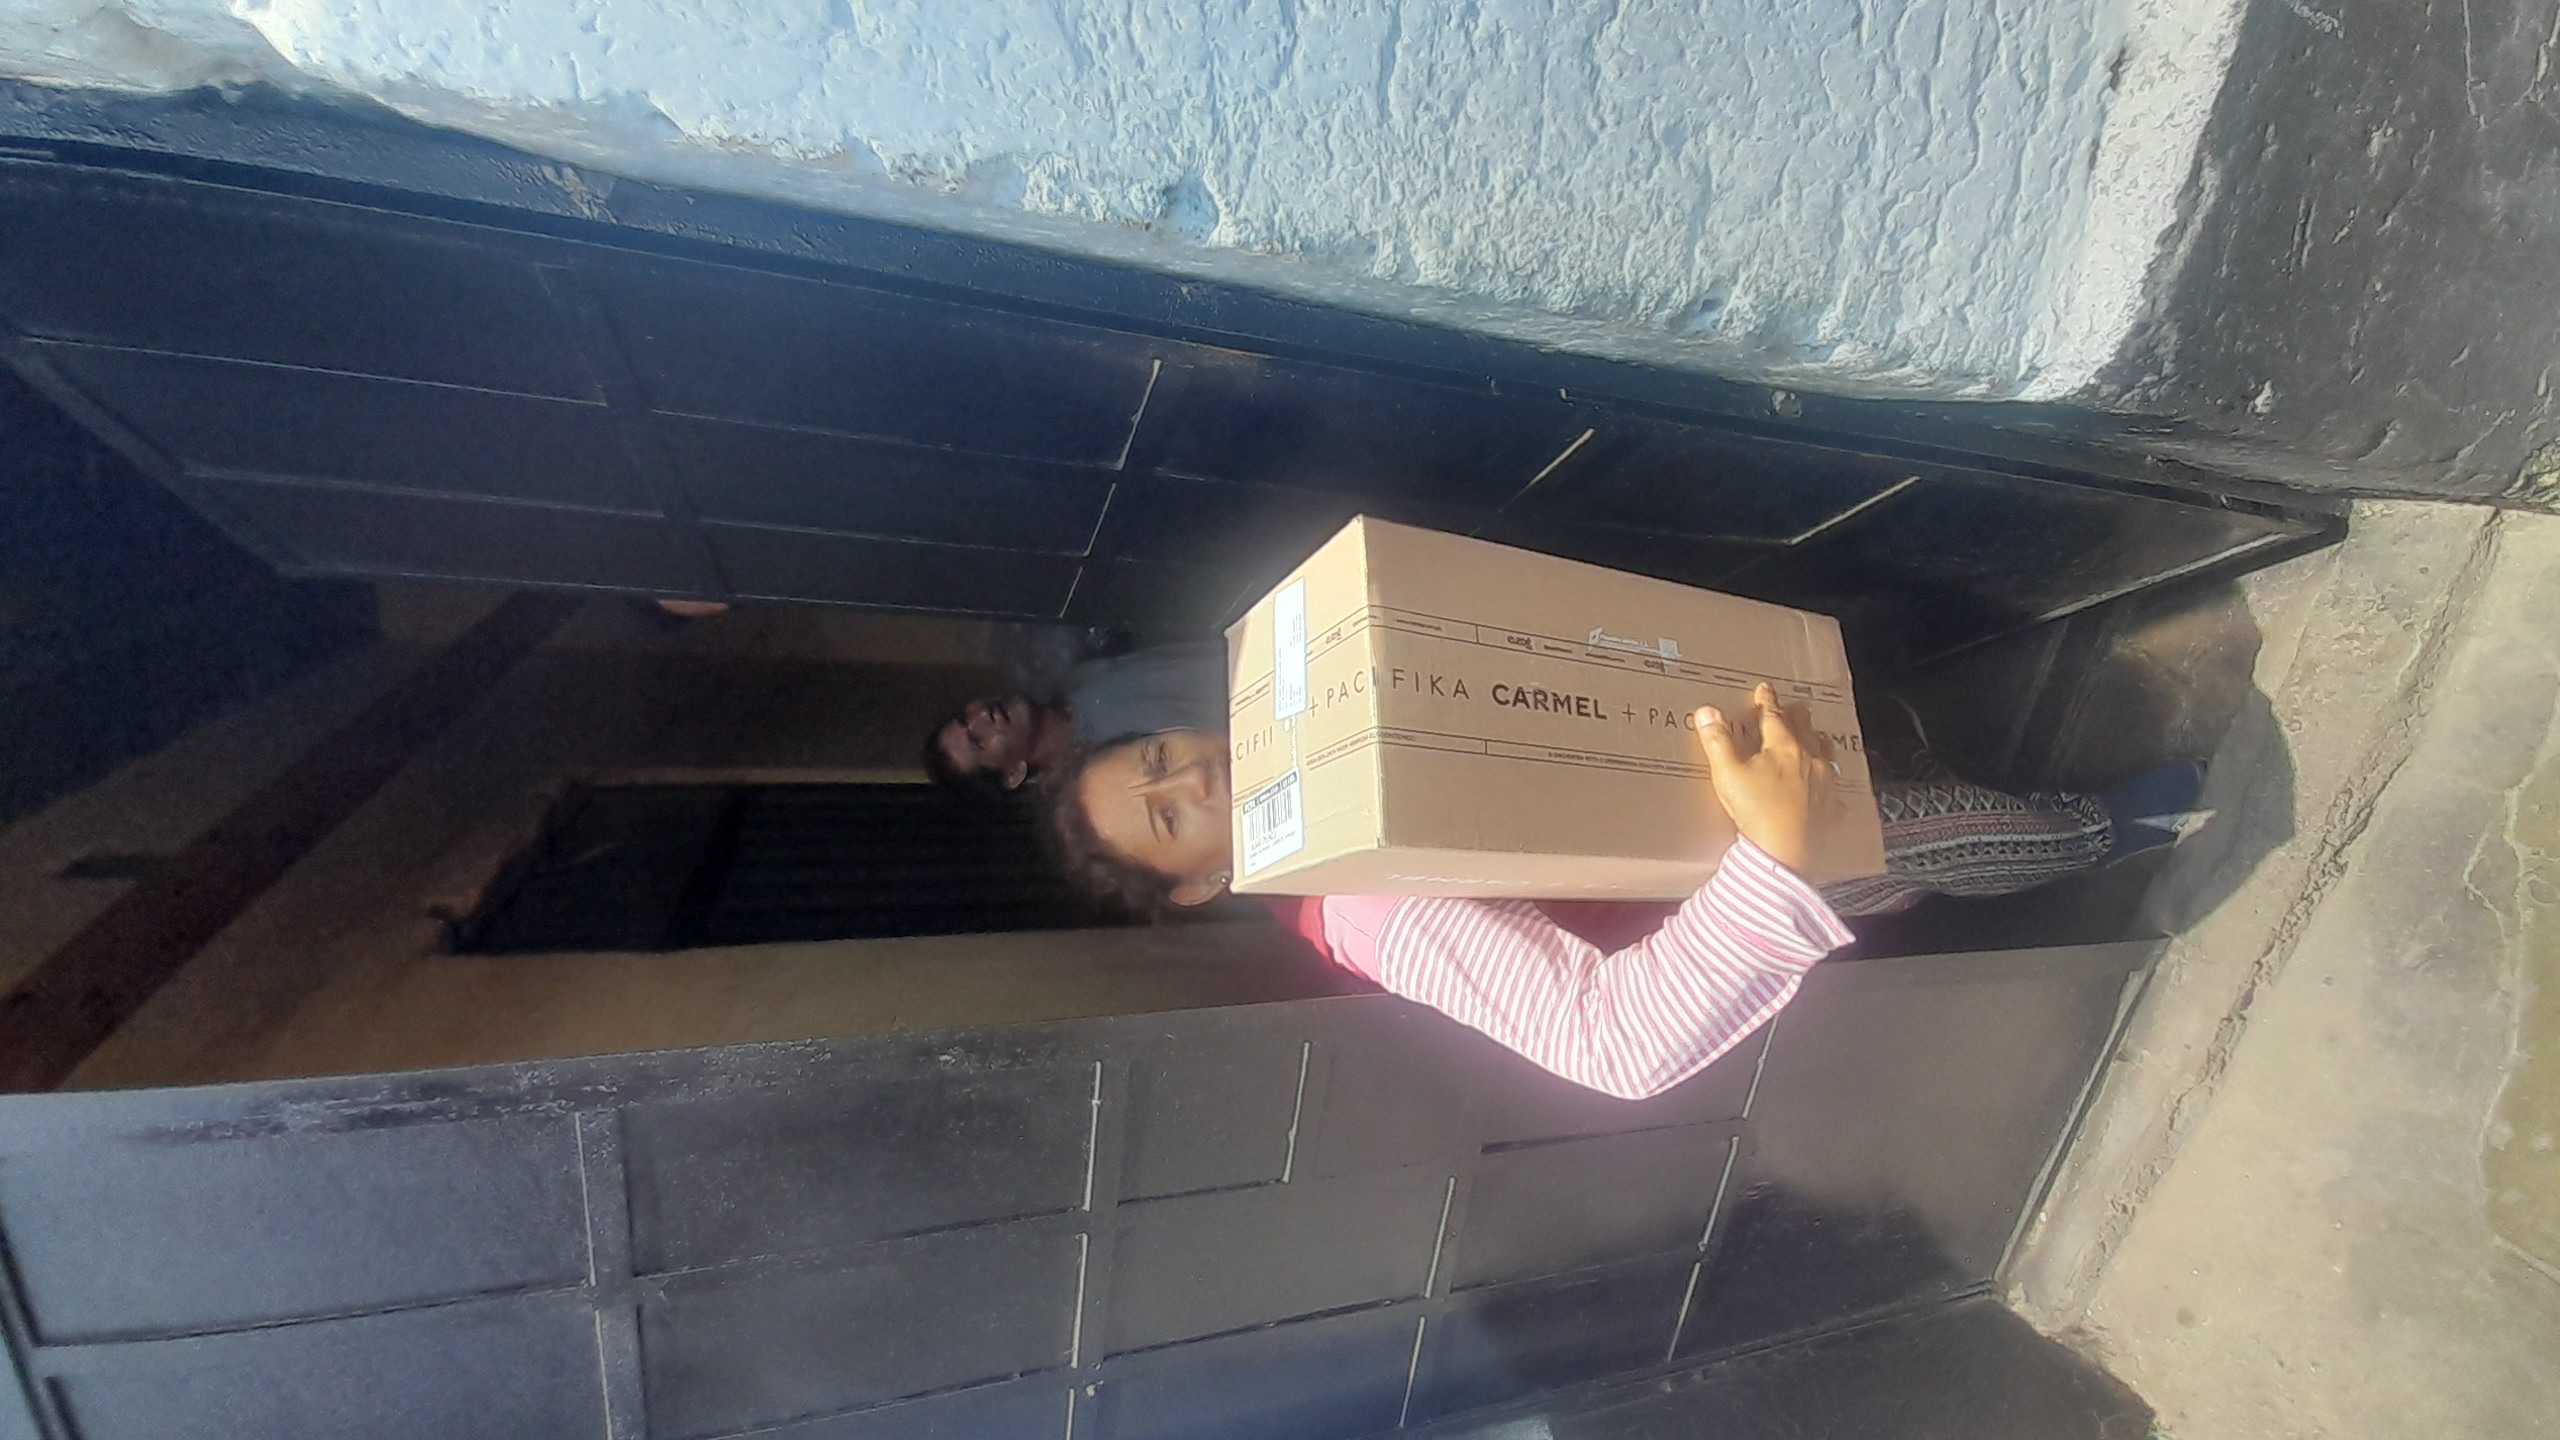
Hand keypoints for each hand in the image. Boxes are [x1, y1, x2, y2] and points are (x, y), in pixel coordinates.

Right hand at [1694, 683, 1833, 873]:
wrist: (1784, 852)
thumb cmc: (1755, 811)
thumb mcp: (1728, 774)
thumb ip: (1717, 741)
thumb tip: (1707, 711)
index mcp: (1783, 747)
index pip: (1774, 716)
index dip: (1767, 701)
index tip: (1765, 688)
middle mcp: (1809, 760)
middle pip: (1805, 730)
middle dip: (1798, 716)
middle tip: (1796, 707)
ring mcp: (1825, 784)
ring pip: (1826, 755)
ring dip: (1819, 744)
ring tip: (1818, 739)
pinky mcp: (1831, 810)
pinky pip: (1834, 793)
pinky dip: (1829, 787)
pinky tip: (1829, 792)